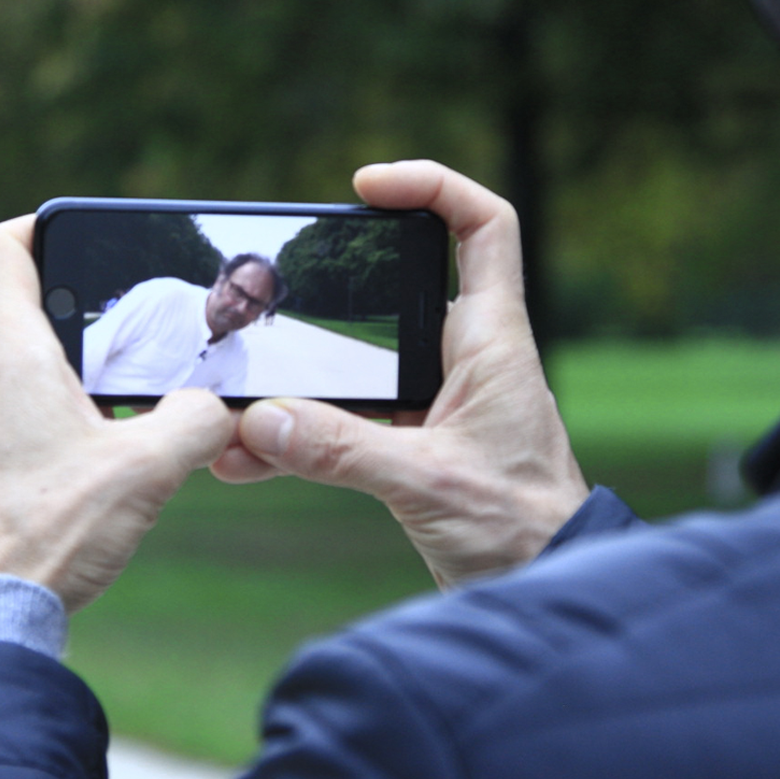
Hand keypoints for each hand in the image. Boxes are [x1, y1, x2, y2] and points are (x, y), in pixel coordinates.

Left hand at [0, 215, 235, 611]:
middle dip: (86, 314)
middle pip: (22, 311)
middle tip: (139, 336)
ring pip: (24, 371)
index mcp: (7, 357)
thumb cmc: (48, 536)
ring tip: (130, 411)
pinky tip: (102, 465)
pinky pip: (17, 419)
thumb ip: (197, 419)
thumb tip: (220, 408)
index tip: (82, 236)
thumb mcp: (149, 467)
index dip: (37, 224)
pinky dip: (61, 422)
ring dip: (77, 377)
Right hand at [219, 161, 589, 587]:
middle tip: (265, 295)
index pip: (484, 227)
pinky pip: (346, 422)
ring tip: (233, 402)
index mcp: (492, 341)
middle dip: (326, 293)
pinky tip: (248, 458)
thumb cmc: (523, 530)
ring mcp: (439, 401)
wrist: (546, 592)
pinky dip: (300, 436)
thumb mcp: (426, 482)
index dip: (433, 186)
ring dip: (298, 382)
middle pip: (395, 291)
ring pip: (356, 365)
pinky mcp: (417, 446)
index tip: (368, 185)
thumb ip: (341, 450)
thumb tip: (260, 421)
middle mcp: (467, 359)